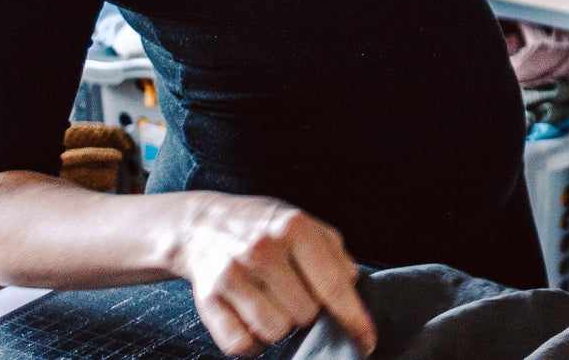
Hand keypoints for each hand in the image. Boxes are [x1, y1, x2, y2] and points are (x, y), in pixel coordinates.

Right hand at [171, 192, 375, 356]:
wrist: (202, 224)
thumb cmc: (265, 228)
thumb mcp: (305, 224)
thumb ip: (335, 254)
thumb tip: (352, 287)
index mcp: (295, 229)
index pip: (333, 285)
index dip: (353, 318)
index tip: (366, 341)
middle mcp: (263, 250)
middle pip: (306, 314)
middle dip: (308, 311)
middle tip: (294, 293)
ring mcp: (233, 275)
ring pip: (275, 332)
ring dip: (280, 326)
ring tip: (273, 303)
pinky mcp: (208, 300)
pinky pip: (241, 345)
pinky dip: (252, 343)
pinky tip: (253, 319)